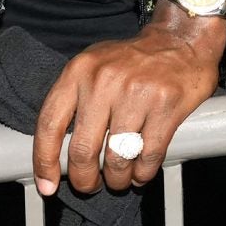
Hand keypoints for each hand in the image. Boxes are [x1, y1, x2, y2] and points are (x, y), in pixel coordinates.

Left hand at [32, 11, 225, 197]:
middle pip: (82, 150)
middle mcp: (105, 80)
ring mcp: (137, 93)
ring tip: (119, 179)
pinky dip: (142, 174)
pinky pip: (148, 156)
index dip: (45, 161)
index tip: (47, 185)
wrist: (181, 39)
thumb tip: (56, 154)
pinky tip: (140, 173)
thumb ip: (74, 101)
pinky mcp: (166, 106)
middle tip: (89, 185)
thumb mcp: (94, 66)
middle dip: (84, 179)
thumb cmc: (133, 61)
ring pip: (117, 159)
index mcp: (79, 71)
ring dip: (116, 179)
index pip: (50, 124)